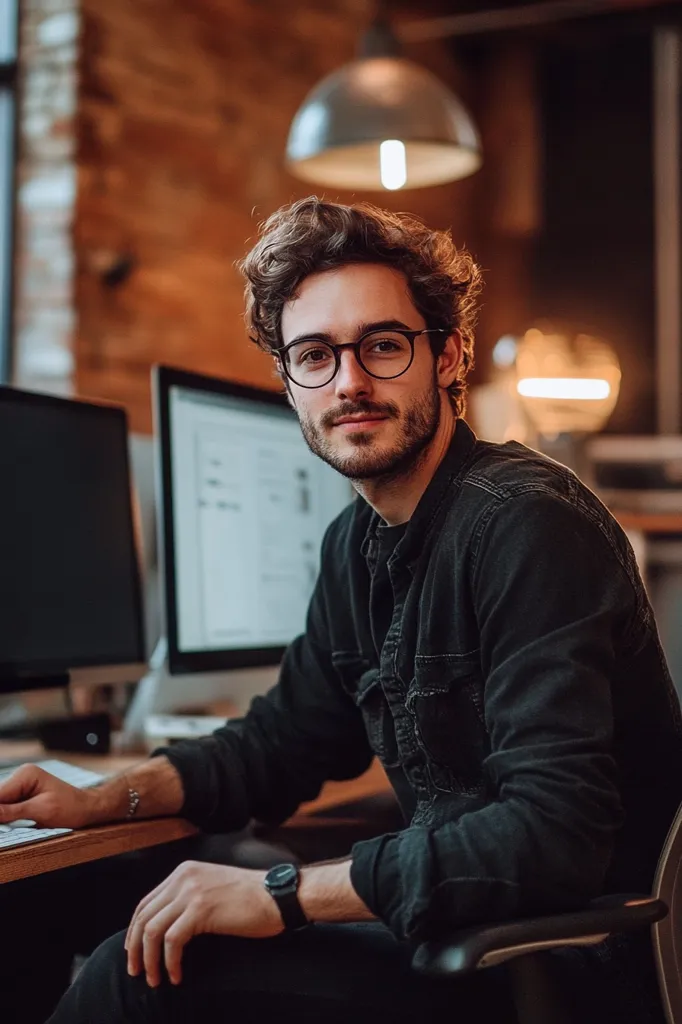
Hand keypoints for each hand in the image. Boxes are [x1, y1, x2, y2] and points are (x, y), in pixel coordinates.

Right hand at [0, 763, 96, 827]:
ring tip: (24, 822)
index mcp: (25, 774)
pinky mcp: (22, 796)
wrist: (86, 808)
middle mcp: (21, 776)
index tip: (1, 822)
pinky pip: (7, 808)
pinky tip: (15, 824)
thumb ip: (10, 811)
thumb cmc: (70, 808)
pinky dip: (7, 818)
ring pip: (0, 804)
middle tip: (13, 824)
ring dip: (3, 818)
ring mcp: (21, 786)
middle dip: (0, 815)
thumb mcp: (40, 811)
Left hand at [125, 860, 283, 986]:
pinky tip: (176, 975)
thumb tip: (167, 927)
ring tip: (155, 979)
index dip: (134, 930)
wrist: (278, 895)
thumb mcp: (212, 889)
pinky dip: (169, 962)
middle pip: (143, 916)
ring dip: (150, 960)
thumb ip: (189, 899)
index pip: (146, 902)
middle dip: (135, 948)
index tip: (134, 952)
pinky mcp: (202, 909)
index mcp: (184, 872)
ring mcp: (192, 891)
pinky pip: (172, 941)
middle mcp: (183, 877)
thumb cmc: (252, 897)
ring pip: (152, 930)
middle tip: (137, 971)